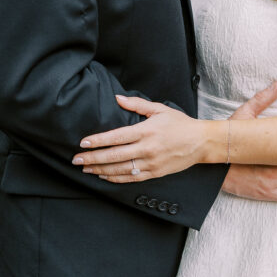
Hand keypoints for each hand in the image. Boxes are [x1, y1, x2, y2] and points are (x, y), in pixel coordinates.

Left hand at [72, 96, 204, 181]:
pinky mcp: (154, 173)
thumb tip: (117, 98)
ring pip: (120, 169)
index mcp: (146, 131)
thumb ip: (136, 105)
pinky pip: (131, 178)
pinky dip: (115, 178)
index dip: (98, 141)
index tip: (83, 143)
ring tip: (86, 169)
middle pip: (114, 156)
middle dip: (93, 158)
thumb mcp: (159, 109)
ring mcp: (150, 163)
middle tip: (76, 159)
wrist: (200, 142)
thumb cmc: (180, 123)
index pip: (117, 137)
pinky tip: (104, 176)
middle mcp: (147, 149)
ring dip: (100, 170)